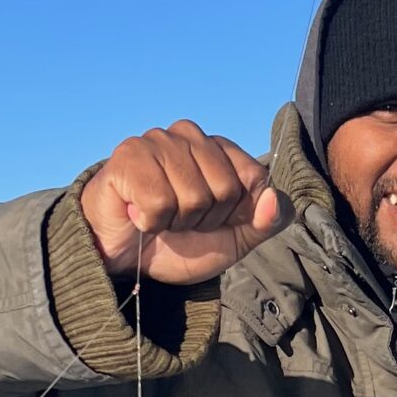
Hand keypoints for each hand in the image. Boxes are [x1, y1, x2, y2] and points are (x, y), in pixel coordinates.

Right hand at [80, 120, 288, 285]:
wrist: (125, 260)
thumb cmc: (176, 242)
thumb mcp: (232, 240)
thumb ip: (264, 223)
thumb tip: (272, 199)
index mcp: (218, 148)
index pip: (252, 177)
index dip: (233, 212)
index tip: (210, 220)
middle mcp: (189, 136)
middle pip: (225, 188)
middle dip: (204, 219)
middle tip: (179, 220)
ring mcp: (158, 141)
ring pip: (193, 196)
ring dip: (175, 221)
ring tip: (158, 216)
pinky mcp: (129, 155)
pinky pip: (159, 201)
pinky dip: (150, 221)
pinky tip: (137, 213)